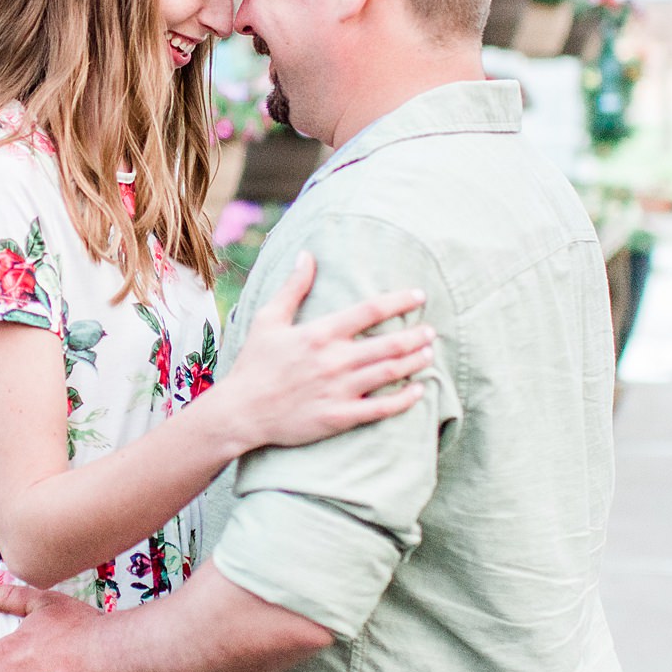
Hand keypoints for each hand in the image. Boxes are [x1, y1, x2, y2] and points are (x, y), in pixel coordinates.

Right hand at [220, 252, 433, 450]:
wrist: (241, 412)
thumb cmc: (254, 364)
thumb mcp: (268, 319)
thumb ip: (293, 288)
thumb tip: (306, 255)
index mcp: (319, 333)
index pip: (370, 311)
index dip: (399, 301)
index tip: (418, 296)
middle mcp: (334, 360)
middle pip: (389, 343)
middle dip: (416, 335)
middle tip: (430, 331)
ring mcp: (339, 390)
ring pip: (391, 372)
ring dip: (415, 361)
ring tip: (428, 353)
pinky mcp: (340, 417)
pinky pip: (382, 408)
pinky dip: (405, 399)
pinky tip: (419, 390)